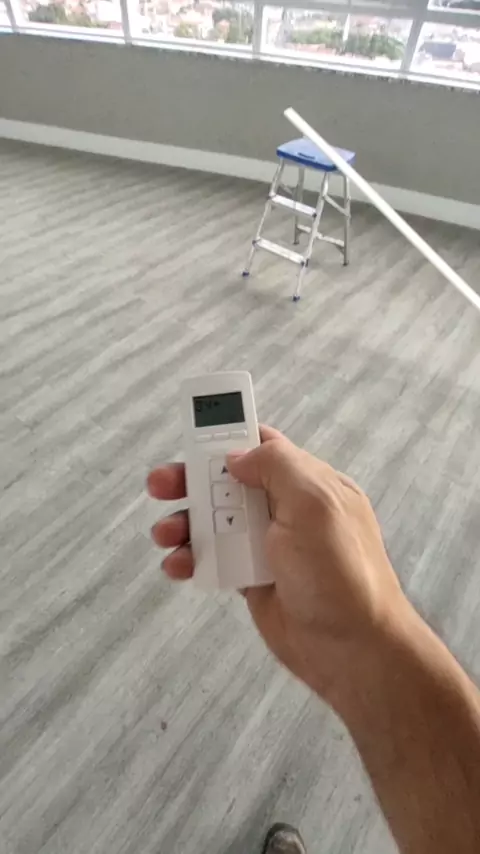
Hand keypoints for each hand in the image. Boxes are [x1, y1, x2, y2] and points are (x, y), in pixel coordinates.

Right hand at [147, 427, 407, 701]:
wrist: (350, 649)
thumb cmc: (338, 571)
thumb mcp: (316, 504)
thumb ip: (278, 466)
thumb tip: (237, 456)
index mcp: (308, 483)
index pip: (265, 446)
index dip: (229, 436)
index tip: (193, 435)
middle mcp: (286, 508)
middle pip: (228, 482)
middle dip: (191, 479)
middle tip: (158, 484)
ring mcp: (267, 545)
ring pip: (214, 521)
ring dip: (184, 522)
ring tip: (163, 534)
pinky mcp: (251, 578)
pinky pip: (214, 559)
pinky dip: (191, 558)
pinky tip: (176, 566)